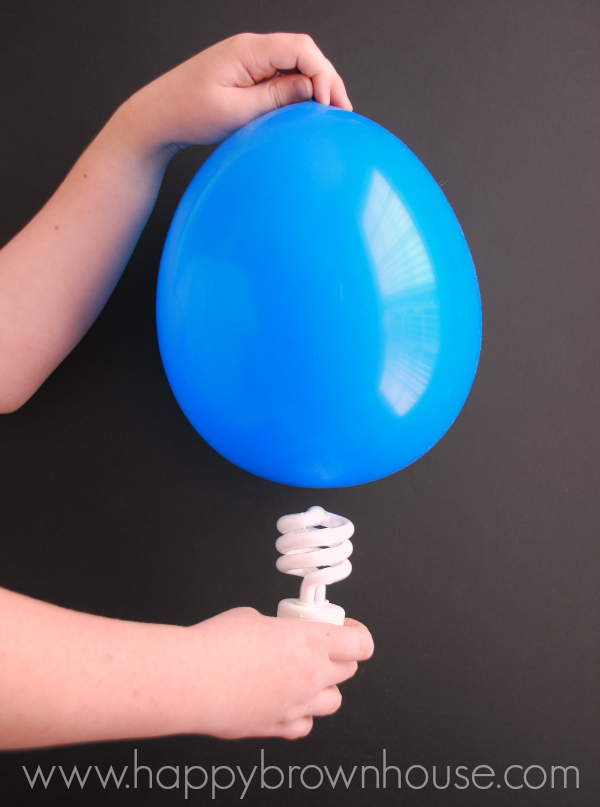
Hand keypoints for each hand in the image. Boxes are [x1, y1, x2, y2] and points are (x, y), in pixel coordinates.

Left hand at [119, 33, 352, 159]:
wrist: (158, 116)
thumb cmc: (188, 113)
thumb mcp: (236, 111)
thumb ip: (276, 98)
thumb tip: (310, 90)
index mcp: (247, 50)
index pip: (300, 48)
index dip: (322, 73)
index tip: (329, 104)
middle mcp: (250, 49)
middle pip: (303, 53)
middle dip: (327, 79)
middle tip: (341, 112)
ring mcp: (249, 61)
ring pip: (295, 65)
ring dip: (316, 86)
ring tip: (330, 114)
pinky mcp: (248, 75)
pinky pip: (282, 77)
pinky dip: (299, 92)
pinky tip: (307, 111)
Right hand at [183, 607, 372, 738]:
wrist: (191, 680)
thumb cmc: (216, 646)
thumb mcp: (254, 618)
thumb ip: (278, 629)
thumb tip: (275, 635)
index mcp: (311, 642)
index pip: (361, 644)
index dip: (358, 634)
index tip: (349, 629)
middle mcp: (311, 676)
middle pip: (349, 670)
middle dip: (339, 657)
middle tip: (320, 647)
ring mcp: (297, 706)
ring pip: (334, 701)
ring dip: (325, 687)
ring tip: (303, 674)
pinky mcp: (278, 727)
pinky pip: (305, 724)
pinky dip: (301, 713)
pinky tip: (285, 700)